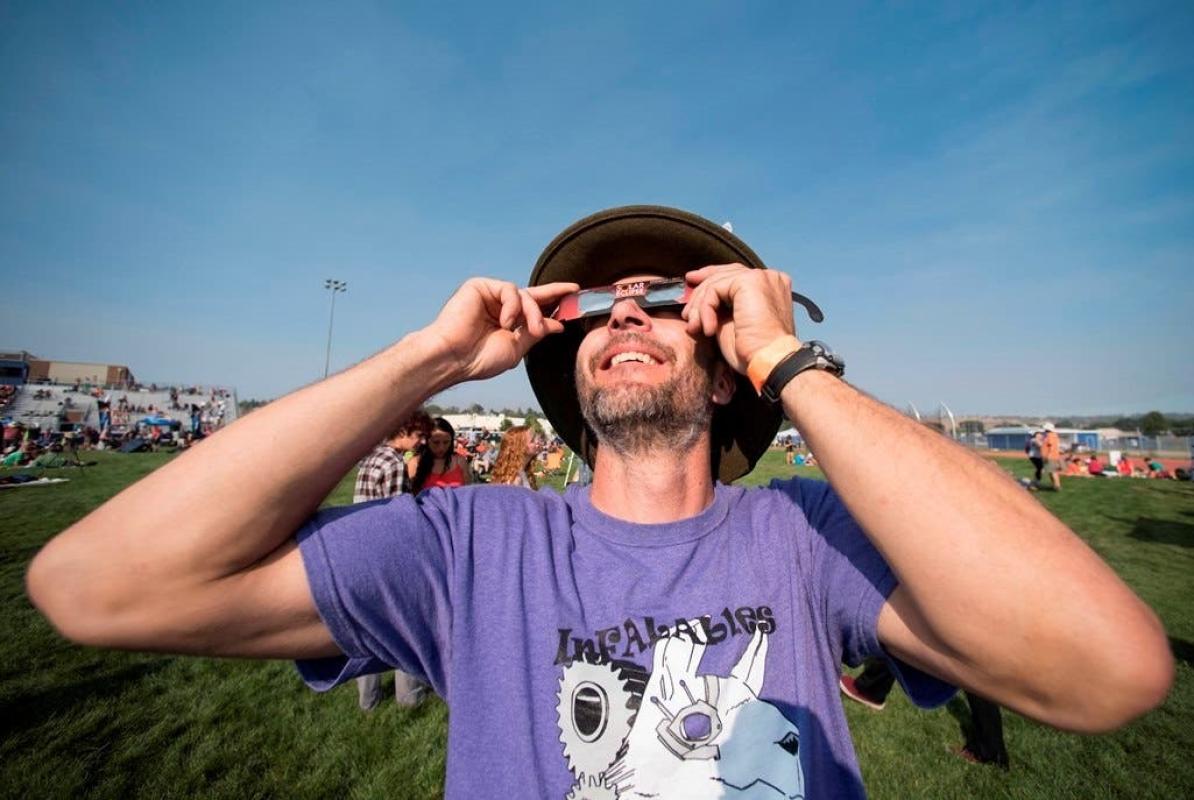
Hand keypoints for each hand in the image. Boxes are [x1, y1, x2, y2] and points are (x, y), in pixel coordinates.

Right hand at [427, 278, 578, 381]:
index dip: (556, 299)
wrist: (455, 358)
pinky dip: (513, 306)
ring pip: (524, 294)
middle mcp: (499, 306)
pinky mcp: (479, 286)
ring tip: (530, 330)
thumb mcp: (517, 348)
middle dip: (554, 298)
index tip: (576, 292)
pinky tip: (506, 322)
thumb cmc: (480, 358)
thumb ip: (536, 333)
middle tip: (571, 301)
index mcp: (508, 321)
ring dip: (533, 313)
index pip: (535, 306)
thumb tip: (558, 324)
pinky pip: (509, 290)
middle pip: (533, 296)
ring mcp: (489, 295)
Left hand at [681, 264, 799, 373]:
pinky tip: (709, 330)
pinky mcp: (750, 281)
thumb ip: (722, 306)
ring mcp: (760, 277)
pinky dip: (705, 309)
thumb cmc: (753, 350)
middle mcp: (768, 276)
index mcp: (769, 285)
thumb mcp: (732, 322)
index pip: (734, 274)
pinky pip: (715, 289)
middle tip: (687, 314)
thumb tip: (698, 298)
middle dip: (700, 291)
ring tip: (695, 328)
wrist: (768, 361)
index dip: (710, 277)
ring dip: (699, 307)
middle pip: (724, 274)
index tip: (691, 284)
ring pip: (716, 282)